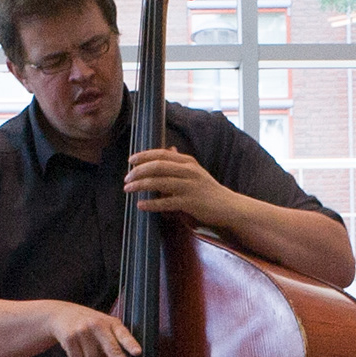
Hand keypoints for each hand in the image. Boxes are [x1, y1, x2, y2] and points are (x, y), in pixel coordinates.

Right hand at [43, 300, 142, 356]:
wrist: (61, 313)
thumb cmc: (89, 325)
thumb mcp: (104, 327)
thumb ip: (114, 344)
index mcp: (111, 323)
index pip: (123, 334)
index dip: (131, 344)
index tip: (138, 353)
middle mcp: (98, 325)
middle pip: (113, 350)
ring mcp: (83, 331)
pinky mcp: (70, 339)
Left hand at [119, 145, 233, 227]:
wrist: (229, 207)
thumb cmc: (209, 190)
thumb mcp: (195, 172)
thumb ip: (180, 162)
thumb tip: (168, 149)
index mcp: (188, 162)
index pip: (161, 154)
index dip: (144, 156)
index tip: (130, 161)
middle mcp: (189, 171)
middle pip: (158, 166)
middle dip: (138, 171)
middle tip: (126, 179)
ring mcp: (190, 187)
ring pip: (159, 182)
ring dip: (140, 185)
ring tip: (128, 189)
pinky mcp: (190, 203)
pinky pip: (166, 202)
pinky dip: (151, 203)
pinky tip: (140, 205)